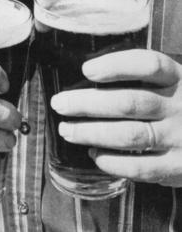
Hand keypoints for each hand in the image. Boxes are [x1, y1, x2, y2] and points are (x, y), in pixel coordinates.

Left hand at [50, 49, 181, 185]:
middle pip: (129, 102)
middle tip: (61, 104)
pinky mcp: (179, 167)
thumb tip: (92, 73)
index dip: (116, 66)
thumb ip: (147, 79)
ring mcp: (180, 138)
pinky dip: (113, 162)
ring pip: (129, 135)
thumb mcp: (176, 85)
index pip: (149, 65)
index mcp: (180, 79)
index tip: (87, 70)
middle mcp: (180, 106)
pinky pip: (141, 167)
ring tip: (68, 130)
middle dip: (88, 104)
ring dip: (92, 132)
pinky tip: (95, 155)